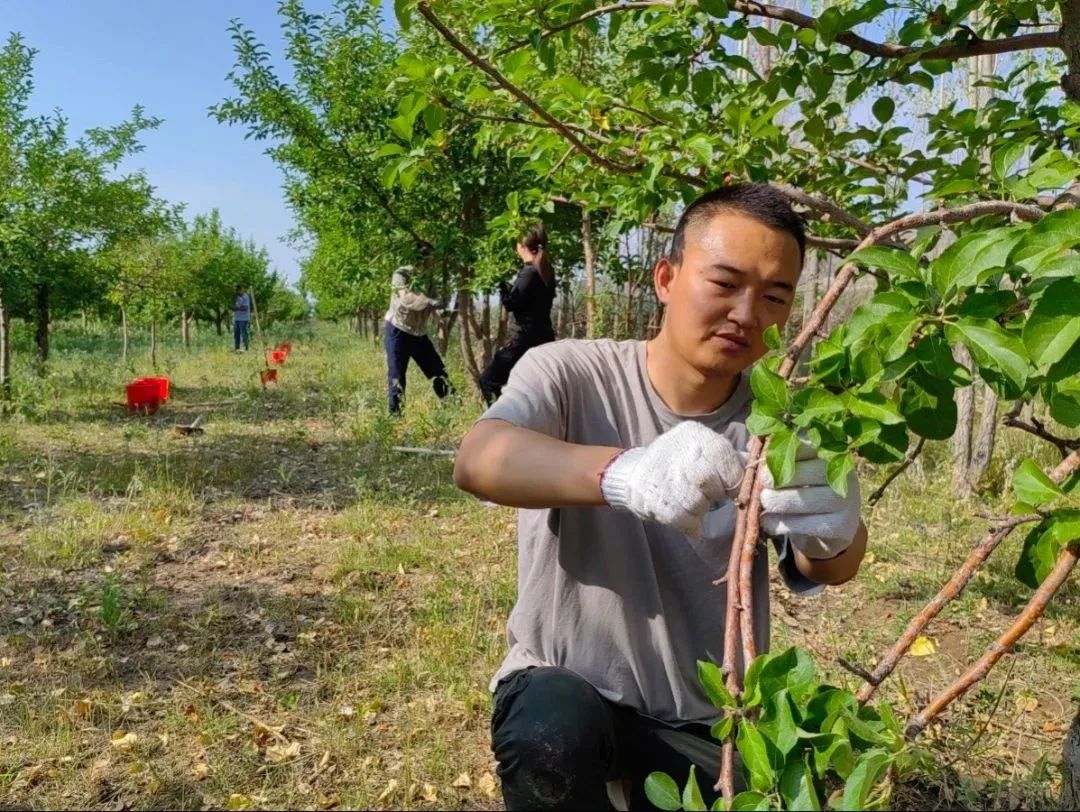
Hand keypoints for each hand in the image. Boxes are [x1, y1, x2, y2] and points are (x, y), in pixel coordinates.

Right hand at [600, 421, 744, 537]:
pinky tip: (686, 518)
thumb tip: (763, 471)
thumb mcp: (705, 453)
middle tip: (709, 496)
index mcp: (696, 435)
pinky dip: (689, 523)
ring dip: (699, 510)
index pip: (725, 459)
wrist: (634, 474)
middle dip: (713, 494)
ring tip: (694, 505)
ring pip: (695, 502)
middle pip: (708, 480)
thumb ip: (733, 460)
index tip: (730, 489)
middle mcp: (677, 449)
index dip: (733, 480)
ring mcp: (661, 473)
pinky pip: (680, 517)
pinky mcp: (651, 496)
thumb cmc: (680, 465)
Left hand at [759, 440, 860, 558]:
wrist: (829, 526)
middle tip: (761, 485)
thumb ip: (774, 455)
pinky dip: (781, 524)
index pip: (801, 446)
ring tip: (763, 503)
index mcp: (828, 453)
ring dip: (776, 502)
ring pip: (803, 500)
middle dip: (774, 479)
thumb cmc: (805, 489)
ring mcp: (844, 500)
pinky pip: (805, 524)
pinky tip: (768, 522)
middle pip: (801, 473)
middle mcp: (842, 474)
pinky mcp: (841, 525)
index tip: (761, 465)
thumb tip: (751, 445)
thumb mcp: (793, 469)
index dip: (776, 455)